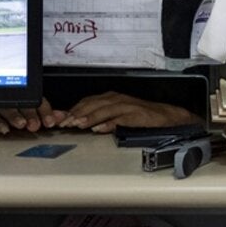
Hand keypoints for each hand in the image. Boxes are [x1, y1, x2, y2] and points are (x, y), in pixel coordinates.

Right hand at [0, 97, 63, 134]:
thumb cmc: (14, 110)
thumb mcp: (32, 112)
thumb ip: (47, 115)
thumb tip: (63, 116)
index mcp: (26, 98)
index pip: (37, 101)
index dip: (45, 111)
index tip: (50, 122)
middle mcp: (13, 100)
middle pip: (22, 104)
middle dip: (31, 114)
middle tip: (35, 124)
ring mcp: (0, 106)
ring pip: (7, 108)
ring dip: (15, 116)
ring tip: (21, 124)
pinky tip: (4, 128)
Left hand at [57, 92, 201, 132]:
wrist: (165, 116)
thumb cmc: (140, 116)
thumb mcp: (117, 114)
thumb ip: (99, 117)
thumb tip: (79, 123)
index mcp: (110, 98)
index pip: (87, 102)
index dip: (72, 110)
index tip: (59, 119)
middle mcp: (117, 99)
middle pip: (92, 104)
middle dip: (76, 114)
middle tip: (64, 123)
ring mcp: (127, 106)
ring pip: (104, 110)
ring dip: (89, 117)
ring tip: (77, 124)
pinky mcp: (136, 115)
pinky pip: (120, 119)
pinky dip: (108, 123)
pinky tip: (99, 129)